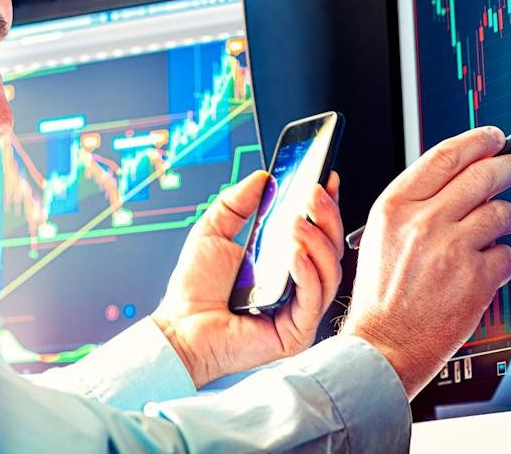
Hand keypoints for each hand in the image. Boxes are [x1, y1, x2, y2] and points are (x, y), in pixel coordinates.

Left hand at [152, 170, 343, 388]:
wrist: (179, 329)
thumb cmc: (194, 291)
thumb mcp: (212, 232)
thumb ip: (236, 203)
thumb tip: (262, 177)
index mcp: (283, 263)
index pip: (316, 232)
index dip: (326, 206)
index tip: (326, 179)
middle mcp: (297, 286)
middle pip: (331, 249)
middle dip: (326, 217)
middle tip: (314, 193)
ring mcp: (300, 310)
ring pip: (330, 272)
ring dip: (317, 242)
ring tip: (296, 222)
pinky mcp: (296, 332)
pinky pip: (314, 299)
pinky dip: (308, 272)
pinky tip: (294, 253)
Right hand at [339, 127, 510, 398]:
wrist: (383, 343)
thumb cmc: (382, 294)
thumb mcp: (383, 235)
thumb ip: (416, 204)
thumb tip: (459, 179)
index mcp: (395, 206)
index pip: (444, 156)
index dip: (476, 140)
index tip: (495, 137)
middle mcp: (422, 221)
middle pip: (481, 175)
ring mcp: (451, 248)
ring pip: (501, 211)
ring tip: (509, 222)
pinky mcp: (475, 278)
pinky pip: (506, 253)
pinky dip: (503, 258)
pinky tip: (489, 266)